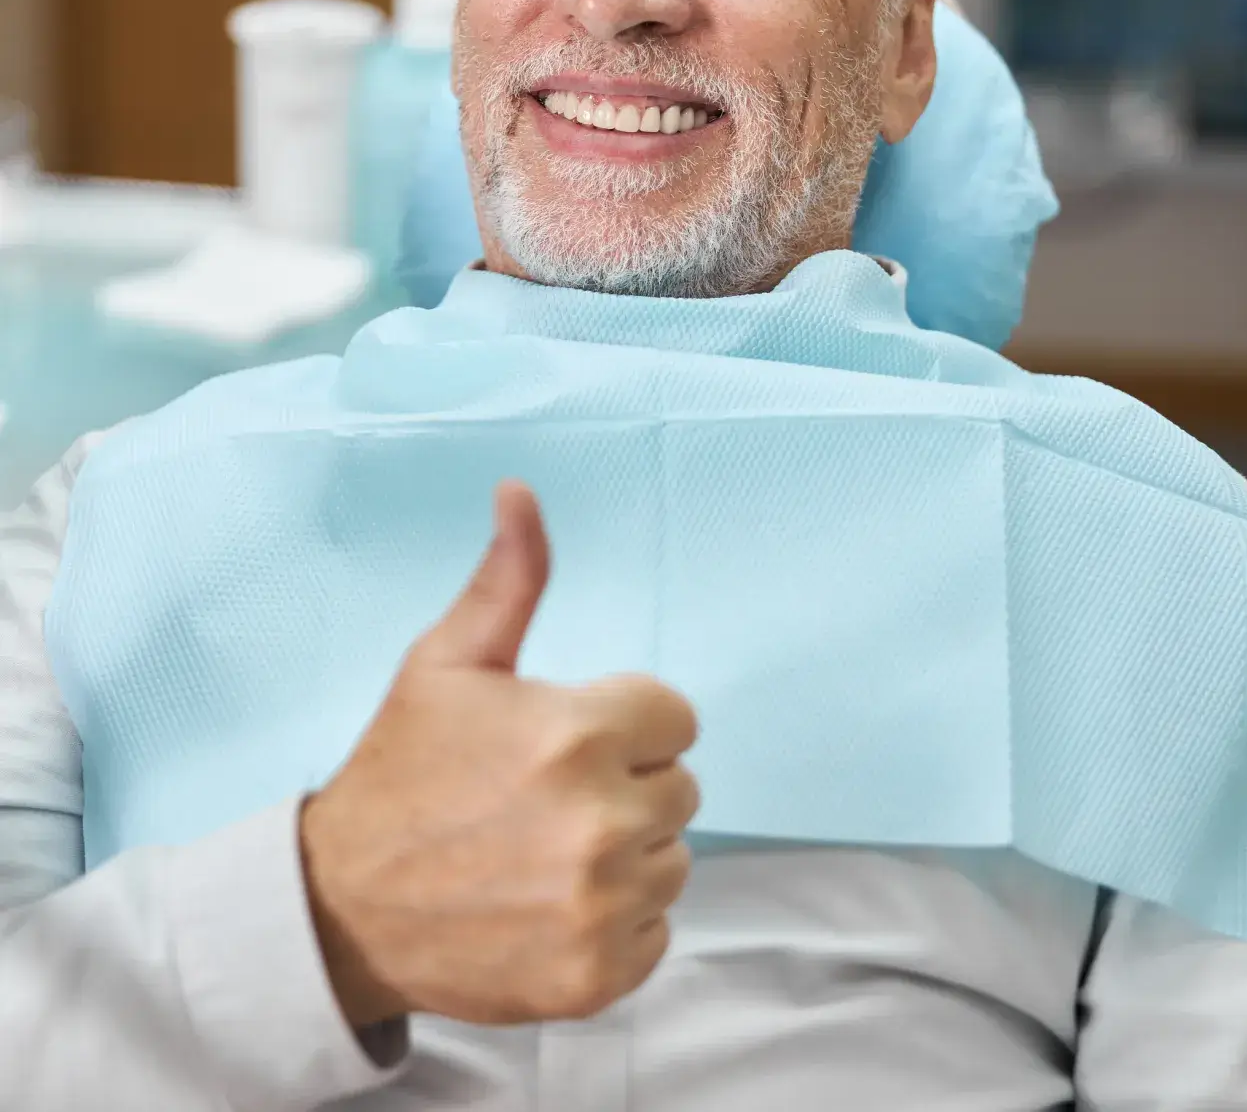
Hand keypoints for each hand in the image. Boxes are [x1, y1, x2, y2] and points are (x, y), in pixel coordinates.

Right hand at [298, 481, 699, 1027]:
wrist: (344, 906)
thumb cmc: (402, 772)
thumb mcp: (446, 662)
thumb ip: (509, 578)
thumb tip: (521, 491)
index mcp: (577, 733)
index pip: (676, 717)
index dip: (623, 724)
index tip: (566, 742)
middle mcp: (601, 821)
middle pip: (680, 787)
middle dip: (626, 784)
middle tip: (546, 799)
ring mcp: (601, 905)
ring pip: (672, 860)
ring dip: (625, 855)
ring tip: (545, 851)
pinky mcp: (597, 976)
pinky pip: (657, 930)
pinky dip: (617, 923)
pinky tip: (551, 905)